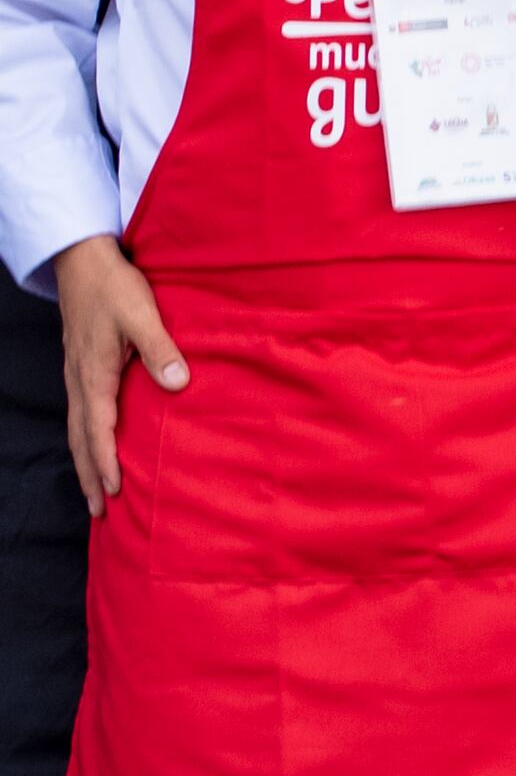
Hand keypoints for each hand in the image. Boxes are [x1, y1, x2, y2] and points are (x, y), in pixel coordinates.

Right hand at [54, 234, 185, 515]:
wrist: (83, 264)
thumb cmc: (115, 288)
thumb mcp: (142, 315)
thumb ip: (161, 349)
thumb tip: (177, 383)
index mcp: (94, 375)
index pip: (98, 429)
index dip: (105, 462)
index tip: (113, 491)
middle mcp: (80, 382)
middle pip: (81, 440)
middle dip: (90, 475)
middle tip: (99, 511)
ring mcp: (77, 376)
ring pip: (77, 430)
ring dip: (85, 462)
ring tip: (95, 491)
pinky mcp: (80, 368)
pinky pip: (80, 414)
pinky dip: (84, 439)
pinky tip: (95, 446)